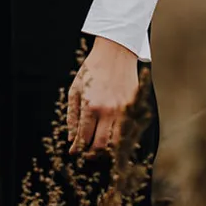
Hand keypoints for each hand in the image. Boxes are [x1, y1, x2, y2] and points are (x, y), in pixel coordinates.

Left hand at [67, 36, 138, 157]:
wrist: (116, 52)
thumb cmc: (92, 69)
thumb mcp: (76, 89)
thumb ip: (72, 115)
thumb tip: (71, 138)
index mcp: (91, 106)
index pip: (84, 137)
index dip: (77, 148)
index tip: (74, 152)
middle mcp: (108, 111)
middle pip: (100, 145)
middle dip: (91, 154)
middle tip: (87, 154)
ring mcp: (123, 110)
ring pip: (116, 142)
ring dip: (107, 149)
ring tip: (100, 147)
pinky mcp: (133, 107)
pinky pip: (127, 130)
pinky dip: (120, 138)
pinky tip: (113, 137)